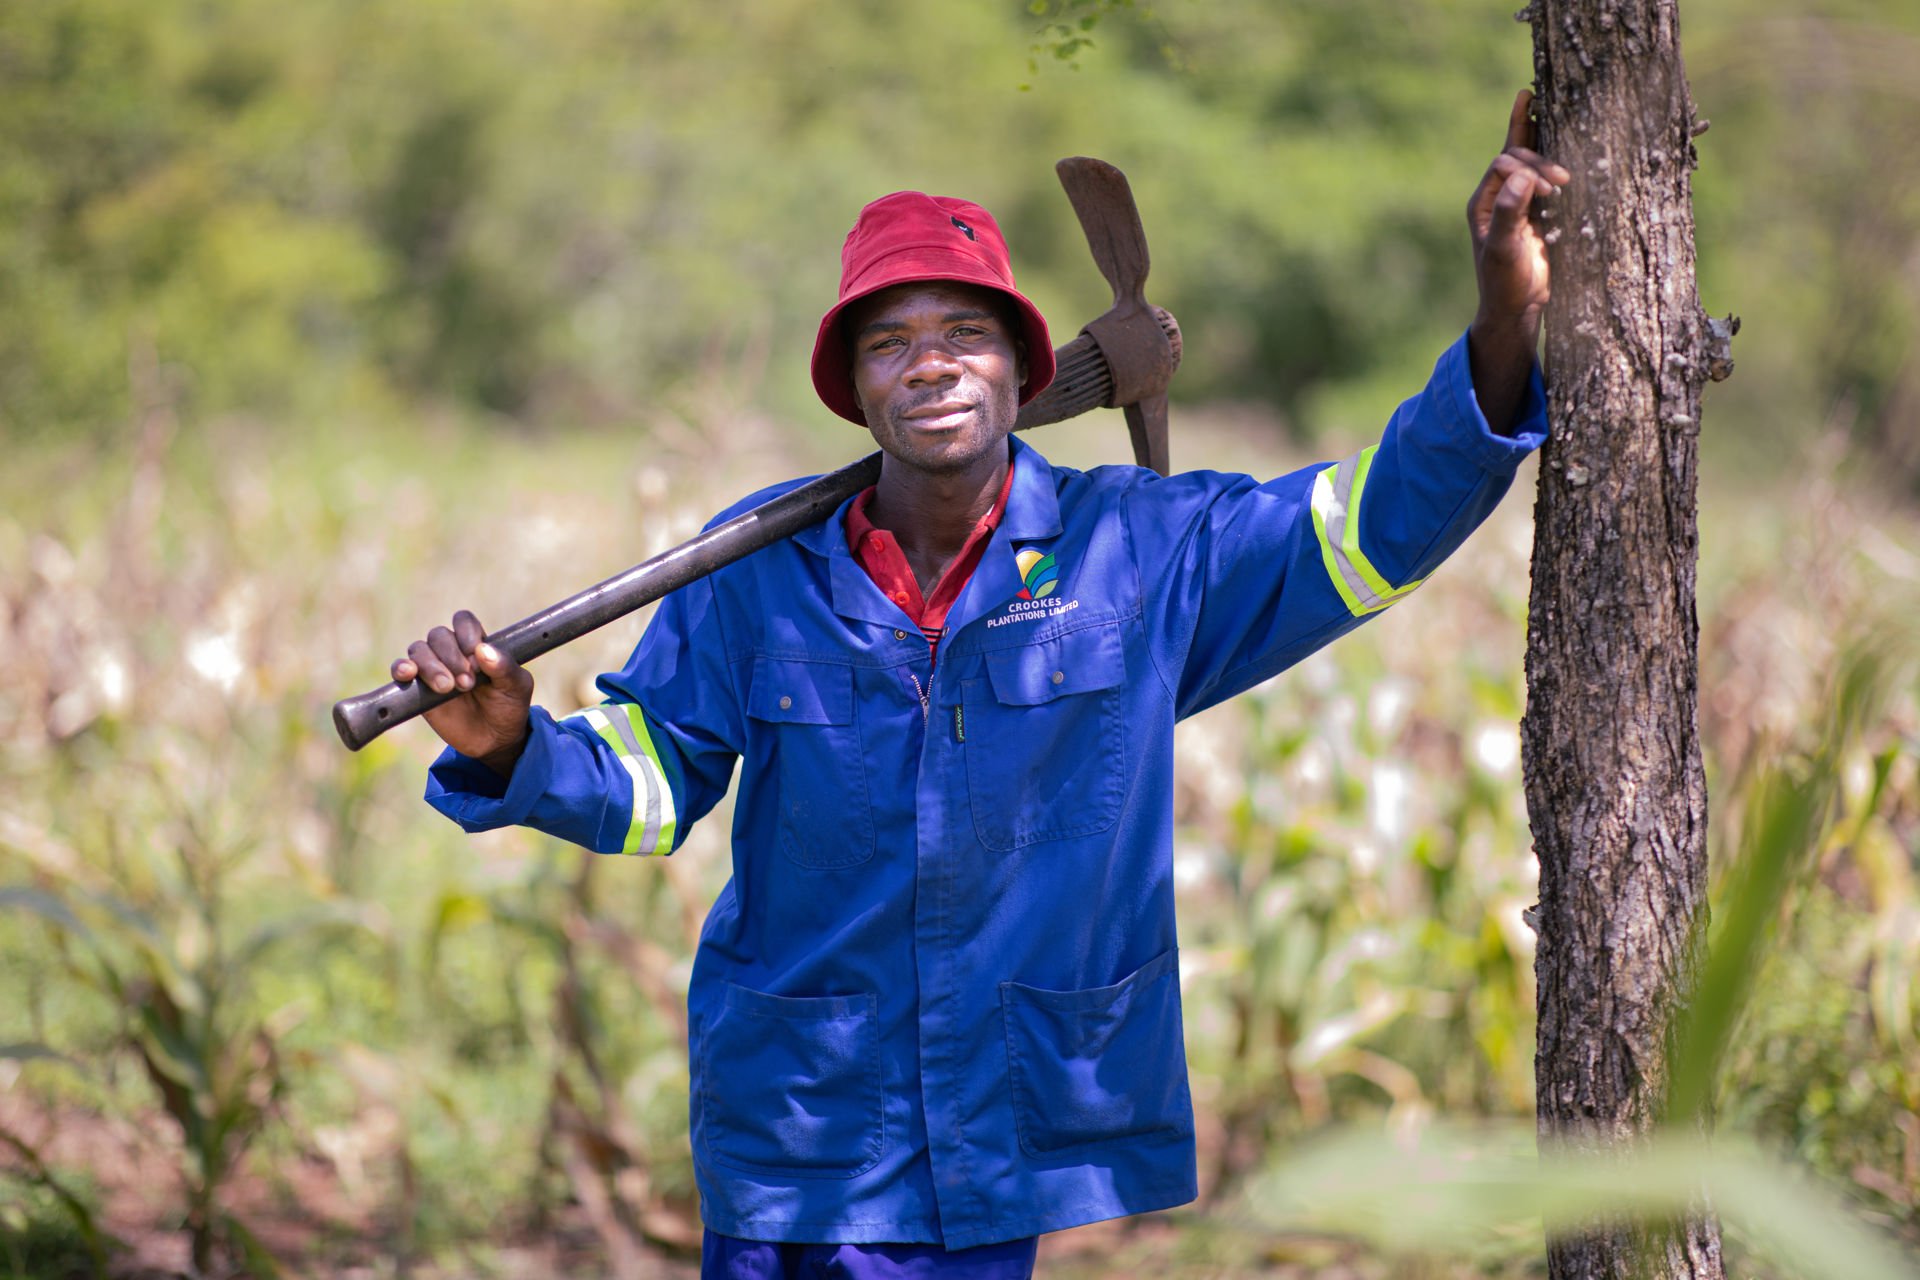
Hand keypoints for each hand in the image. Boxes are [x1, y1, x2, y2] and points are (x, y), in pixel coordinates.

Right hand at [391, 610, 533, 773]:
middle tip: (467, 683)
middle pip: (439, 635)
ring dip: (431, 666)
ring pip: (419, 649)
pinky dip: (400, 668)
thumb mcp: (517, 687)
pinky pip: (400, 669)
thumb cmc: (508, 707)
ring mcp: (433, 669)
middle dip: (452, 657)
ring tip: (447, 688)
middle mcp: (452, 652)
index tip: (475, 654)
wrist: (494, 741)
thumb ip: (505, 667)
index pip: (463, 621)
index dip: (466, 633)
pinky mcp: (417, 689)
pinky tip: (408, 674)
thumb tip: (483, 650)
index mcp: (476, 644)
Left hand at [1468, 89, 1571, 337]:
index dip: (1526, 168)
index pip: (1502, 165)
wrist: (1517, 306)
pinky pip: (1544, 173)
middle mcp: (1498, 196)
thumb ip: (1508, 213)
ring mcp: (1519, 200)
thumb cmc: (1504, 281)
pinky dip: (1552, 152)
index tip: (1548, 190)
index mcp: (1482, 202)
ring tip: (1563, 153)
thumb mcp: (1503, 250)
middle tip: (1563, 181)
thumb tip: (1521, 176)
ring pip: (1528, 156)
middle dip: (1540, 160)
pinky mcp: (1539, 208)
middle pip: (1516, 155)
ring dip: (1545, 145)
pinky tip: (1561, 132)